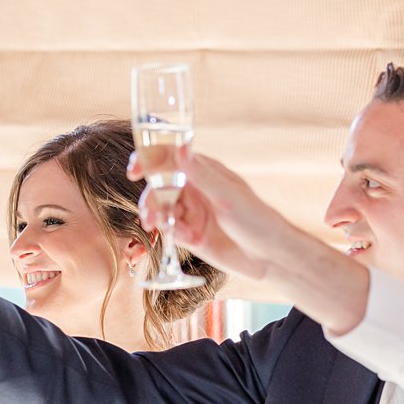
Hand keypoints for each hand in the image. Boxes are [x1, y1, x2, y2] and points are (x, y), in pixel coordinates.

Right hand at [127, 150, 282, 280]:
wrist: (269, 256)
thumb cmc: (256, 219)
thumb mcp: (226, 196)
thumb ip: (199, 174)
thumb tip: (181, 147)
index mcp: (203, 171)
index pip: (168, 158)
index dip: (148, 160)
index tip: (134, 170)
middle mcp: (194, 189)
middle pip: (158, 187)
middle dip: (150, 200)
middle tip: (149, 216)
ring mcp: (191, 212)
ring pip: (162, 210)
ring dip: (158, 217)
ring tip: (162, 227)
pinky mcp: (190, 234)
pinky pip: (170, 231)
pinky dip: (172, 234)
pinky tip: (187, 238)